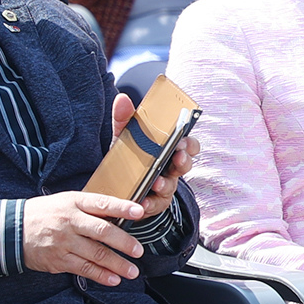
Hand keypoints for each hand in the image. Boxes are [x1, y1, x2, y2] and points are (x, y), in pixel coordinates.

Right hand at [23, 192, 149, 285]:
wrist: (12, 229)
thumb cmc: (45, 214)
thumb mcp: (65, 201)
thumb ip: (90, 208)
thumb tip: (120, 216)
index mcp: (74, 203)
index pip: (102, 203)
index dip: (121, 207)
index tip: (139, 212)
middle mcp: (70, 221)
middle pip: (101, 231)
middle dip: (123, 242)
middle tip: (139, 251)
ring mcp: (64, 242)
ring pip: (95, 254)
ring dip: (117, 264)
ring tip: (132, 271)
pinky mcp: (58, 260)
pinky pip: (83, 269)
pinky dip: (100, 275)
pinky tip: (113, 279)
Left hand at [111, 92, 196, 220]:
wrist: (114, 187)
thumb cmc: (127, 158)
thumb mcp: (124, 138)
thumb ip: (124, 119)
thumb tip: (122, 98)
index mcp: (168, 150)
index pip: (188, 145)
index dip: (189, 143)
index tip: (182, 140)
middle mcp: (170, 168)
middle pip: (186, 164)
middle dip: (184, 161)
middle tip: (178, 157)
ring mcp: (164, 187)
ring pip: (172, 185)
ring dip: (166, 184)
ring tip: (157, 183)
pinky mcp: (153, 203)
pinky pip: (156, 205)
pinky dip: (149, 204)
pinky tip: (143, 202)